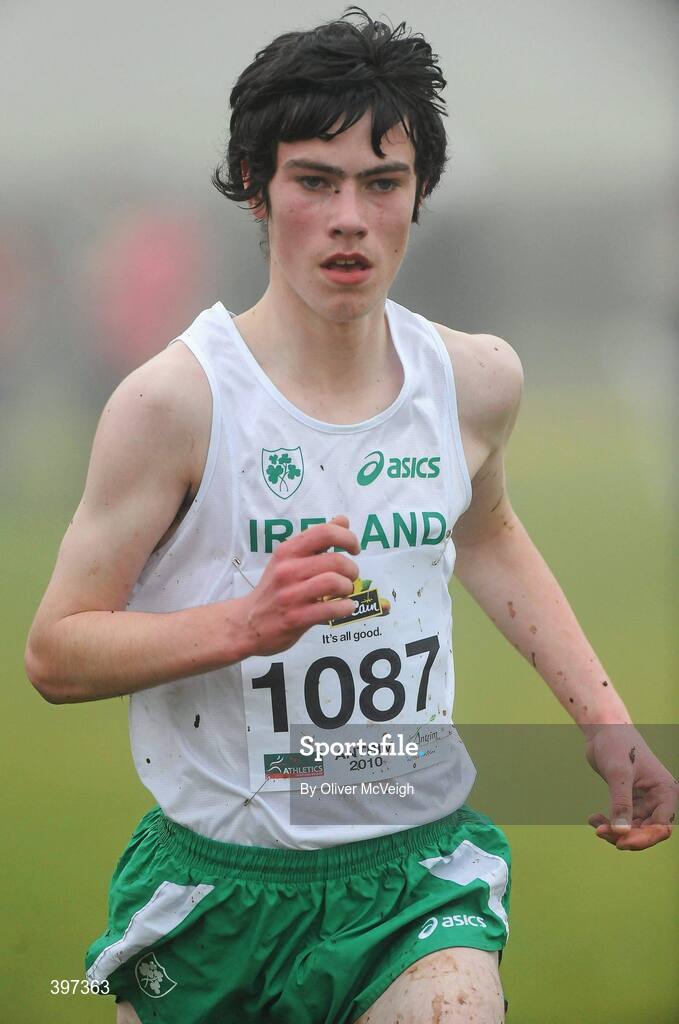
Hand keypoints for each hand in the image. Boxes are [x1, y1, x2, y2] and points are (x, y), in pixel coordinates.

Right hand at [238, 515, 360, 656]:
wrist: (247, 623)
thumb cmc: (274, 588)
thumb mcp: (288, 559)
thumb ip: (316, 541)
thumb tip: (342, 520)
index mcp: (287, 551)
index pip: (324, 533)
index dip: (348, 538)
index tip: (354, 549)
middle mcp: (287, 570)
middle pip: (336, 560)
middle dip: (352, 569)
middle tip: (349, 577)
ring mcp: (290, 595)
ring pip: (335, 583)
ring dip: (348, 588)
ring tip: (344, 592)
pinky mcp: (295, 618)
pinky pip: (331, 609)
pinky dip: (346, 608)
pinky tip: (344, 607)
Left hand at [585, 724, 676, 849]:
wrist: (602, 729)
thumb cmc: (616, 744)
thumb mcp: (618, 773)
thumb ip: (621, 803)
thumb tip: (621, 833)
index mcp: (666, 791)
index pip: (661, 827)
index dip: (644, 839)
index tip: (621, 843)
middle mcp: (659, 799)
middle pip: (647, 831)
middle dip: (625, 836)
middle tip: (600, 833)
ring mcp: (644, 801)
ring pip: (633, 829)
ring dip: (614, 830)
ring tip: (594, 823)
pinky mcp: (630, 800)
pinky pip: (622, 820)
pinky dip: (608, 822)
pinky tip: (592, 818)